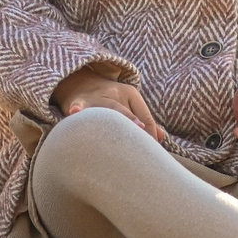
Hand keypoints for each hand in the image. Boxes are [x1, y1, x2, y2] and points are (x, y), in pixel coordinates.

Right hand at [50, 68, 167, 144]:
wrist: (81, 82)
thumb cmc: (110, 99)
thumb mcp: (129, 103)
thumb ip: (145, 120)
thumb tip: (161, 138)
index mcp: (131, 94)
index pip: (145, 117)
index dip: (150, 136)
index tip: (150, 155)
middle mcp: (116, 93)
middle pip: (127, 113)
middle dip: (134, 129)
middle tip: (140, 148)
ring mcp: (97, 97)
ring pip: (106, 110)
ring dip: (111, 121)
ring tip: (117, 132)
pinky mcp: (80, 101)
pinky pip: (80, 106)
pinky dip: (78, 109)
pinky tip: (75, 112)